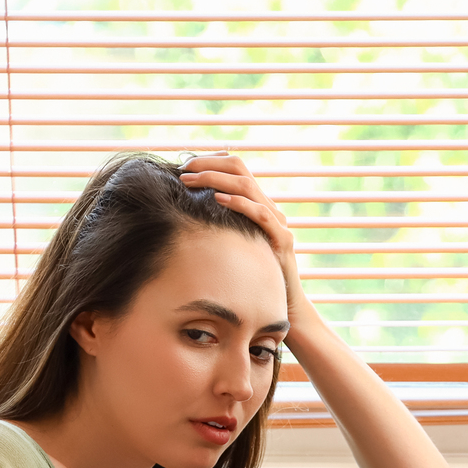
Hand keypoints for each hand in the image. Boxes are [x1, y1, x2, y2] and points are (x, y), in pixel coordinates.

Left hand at [178, 153, 316, 331]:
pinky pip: (260, 214)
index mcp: (259, 204)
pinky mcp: (283, 240)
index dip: (211, 162)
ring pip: (247, 186)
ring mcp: (279, 222)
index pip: (236, 168)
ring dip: (215, 180)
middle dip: (208, 165)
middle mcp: (270, 207)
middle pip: (240, 169)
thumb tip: (188, 216)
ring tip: (190, 181)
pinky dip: (239, 204)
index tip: (185, 165)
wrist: (285, 305)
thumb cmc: (254, 278)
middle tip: (183, 169)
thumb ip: (220, 227)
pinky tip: (218, 200)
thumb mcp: (234, 245)